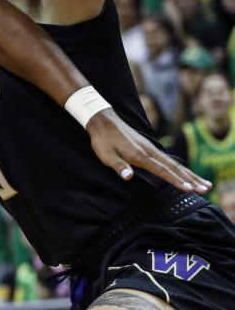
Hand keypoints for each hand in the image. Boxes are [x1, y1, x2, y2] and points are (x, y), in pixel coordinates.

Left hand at [87, 108, 210, 193]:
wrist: (103, 121)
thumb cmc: (103, 140)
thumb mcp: (106, 155)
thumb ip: (118, 166)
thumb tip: (128, 177)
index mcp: (139, 155)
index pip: (162, 170)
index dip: (176, 181)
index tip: (189, 189)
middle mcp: (149, 151)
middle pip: (174, 167)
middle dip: (191, 179)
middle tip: (206, 189)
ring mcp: (150, 148)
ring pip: (173, 163)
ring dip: (189, 174)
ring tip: (204, 183)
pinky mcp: (148, 147)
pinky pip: (167, 160)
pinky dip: (179, 168)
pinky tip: (185, 173)